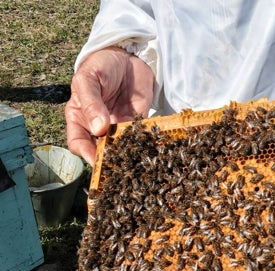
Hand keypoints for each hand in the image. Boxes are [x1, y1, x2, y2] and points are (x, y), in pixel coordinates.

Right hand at [65, 46, 153, 164]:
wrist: (125, 56)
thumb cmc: (99, 66)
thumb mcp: (88, 80)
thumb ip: (90, 103)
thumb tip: (99, 129)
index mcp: (80, 118)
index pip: (78, 143)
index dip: (86, 153)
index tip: (96, 159)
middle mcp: (98, 127)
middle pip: (100, 150)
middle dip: (108, 158)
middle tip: (118, 163)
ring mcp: (118, 126)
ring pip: (121, 147)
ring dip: (127, 154)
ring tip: (134, 159)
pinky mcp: (137, 122)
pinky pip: (140, 137)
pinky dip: (144, 143)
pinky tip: (148, 147)